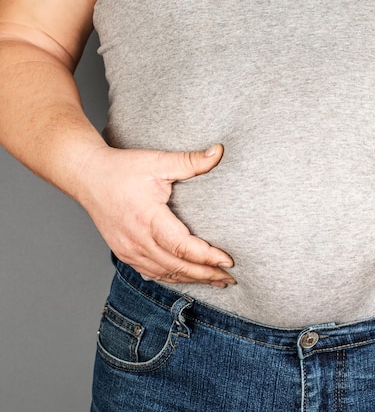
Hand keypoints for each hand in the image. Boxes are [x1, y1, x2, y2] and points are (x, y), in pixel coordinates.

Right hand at [77, 144, 234, 286]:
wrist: (86, 176)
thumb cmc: (121, 168)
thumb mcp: (157, 161)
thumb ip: (190, 161)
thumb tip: (219, 152)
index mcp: (148, 219)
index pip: (183, 247)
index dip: (207, 257)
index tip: (228, 261)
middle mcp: (137, 240)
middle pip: (178, 267)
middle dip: (207, 274)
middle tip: (230, 278)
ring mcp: (128, 250)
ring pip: (166, 274)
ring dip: (192, 279)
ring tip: (217, 281)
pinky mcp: (124, 253)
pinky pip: (152, 273)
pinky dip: (173, 278)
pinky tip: (189, 279)